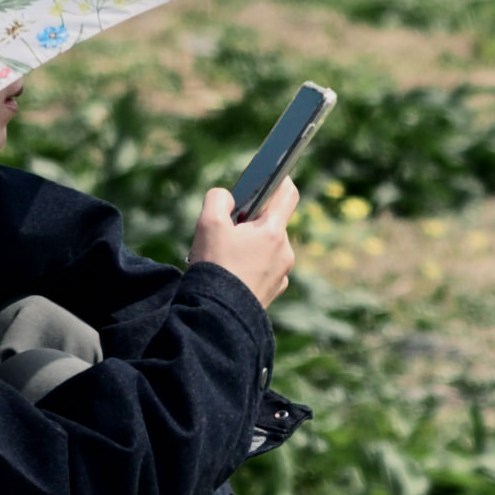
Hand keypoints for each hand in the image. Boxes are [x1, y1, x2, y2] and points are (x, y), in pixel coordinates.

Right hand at [193, 184, 295, 310]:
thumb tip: (228, 197)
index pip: (287, 193)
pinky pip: (264, 268)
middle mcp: (284, 251)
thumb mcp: (208, 224)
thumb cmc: (214, 267)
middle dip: (250, 220)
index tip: (266, 177)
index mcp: (273, 231)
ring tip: (223, 255)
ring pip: (267, 247)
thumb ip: (218, 199)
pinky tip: (230, 273)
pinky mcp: (273, 291)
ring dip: (249, 244)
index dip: (277, 181)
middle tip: (227, 227)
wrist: (216, 317)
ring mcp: (282, 273)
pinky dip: (250, 265)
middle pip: (271, 222)